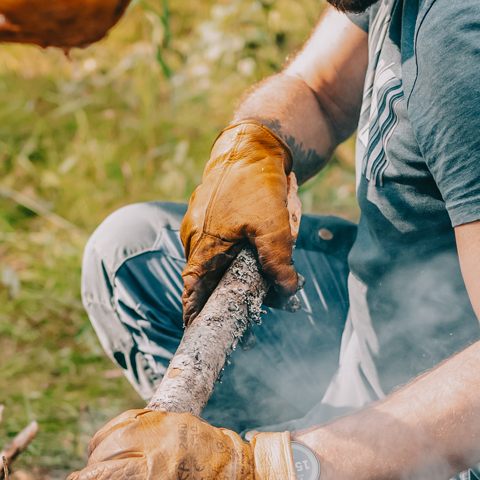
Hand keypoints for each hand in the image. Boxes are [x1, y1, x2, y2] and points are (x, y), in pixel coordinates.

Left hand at [67, 411, 296, 479]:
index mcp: (160, 423)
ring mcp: (156, 474)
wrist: (244, 479)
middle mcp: (155, 445)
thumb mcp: (182, 427)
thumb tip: (112, 444)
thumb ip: (150, 429)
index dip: (97, 446)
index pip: (112, 431)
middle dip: (85, 470)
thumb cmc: (210, 455)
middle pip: (103, 454)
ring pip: (105, 477)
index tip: (95, 457)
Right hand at [180, 122, 301, 323]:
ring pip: (220, 263)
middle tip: (246, 323)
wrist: (253, 144)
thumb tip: (288, 294)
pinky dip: (241, 257)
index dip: (194, 314)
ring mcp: (205, 227)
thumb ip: (278, 263)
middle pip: (208, 281)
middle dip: (225, 300)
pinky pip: (226, 246)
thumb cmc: (256, 183)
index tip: (197, 335)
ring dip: (238, 276)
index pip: (192, 291)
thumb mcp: (273, 227)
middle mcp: (197, 239)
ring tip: (265, 290)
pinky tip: (263, 258)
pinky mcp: (217, 218)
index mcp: (201, 245)